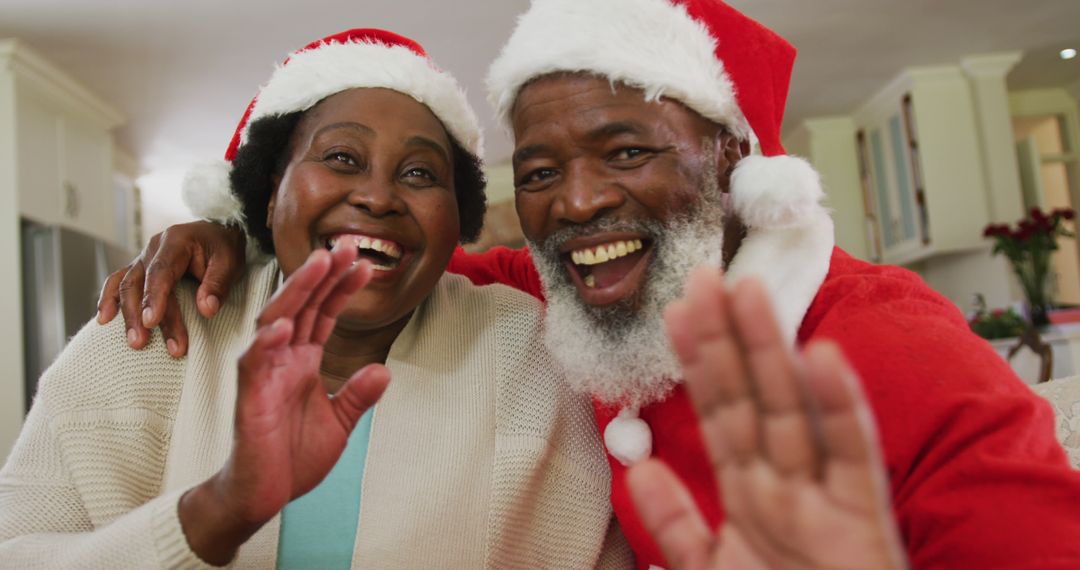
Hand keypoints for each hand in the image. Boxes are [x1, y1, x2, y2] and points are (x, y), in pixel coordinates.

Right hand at [96, 221, 246, 356]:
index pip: (160, 271)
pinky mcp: (140, 269)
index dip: (154, 297)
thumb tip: (206, 309)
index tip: (151, 322)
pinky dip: (109, 300)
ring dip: (125, 314)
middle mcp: (153, 248)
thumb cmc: (223, 248)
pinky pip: (118, 282)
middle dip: (138, 314)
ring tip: (132, 341)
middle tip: (142, 343)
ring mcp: (143, 258)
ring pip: (125, 285)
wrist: (217, 233)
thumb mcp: (230, 261)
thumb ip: (218, 284)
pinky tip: (104, 320)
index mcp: (175, 241)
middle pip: (139, 282)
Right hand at [178, 244, 389, 564]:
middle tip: (346, 244)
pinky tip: (283, 325)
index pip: (323, 314)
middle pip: (302, 306)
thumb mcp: (339, 423)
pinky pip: (254, 363)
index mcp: (303, 361)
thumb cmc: (293, 457)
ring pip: (276, 320)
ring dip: (297, 292)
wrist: (263, 494)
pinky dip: (267, 342)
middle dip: (322, 274)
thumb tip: (384, 370)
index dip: (341, 287)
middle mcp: (282, 359)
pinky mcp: (249, 397)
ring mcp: (264, 374)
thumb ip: (357, 395)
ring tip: (318, 264)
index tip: (364, 263)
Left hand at [628, 268, 906, 569]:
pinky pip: (851, 455)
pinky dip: (840, 406)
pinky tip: (822, 357)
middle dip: (726, 338)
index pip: (716, 415)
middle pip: (748, 398)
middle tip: (703, 276)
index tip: (671, 312)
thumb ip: (676, 525)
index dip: (694, 364)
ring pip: (791, 410)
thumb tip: (640, 469)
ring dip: (771, 351)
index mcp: (747, 493)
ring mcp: (823, 496)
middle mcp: (781, 483)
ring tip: (750, 292)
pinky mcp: (864, 517)